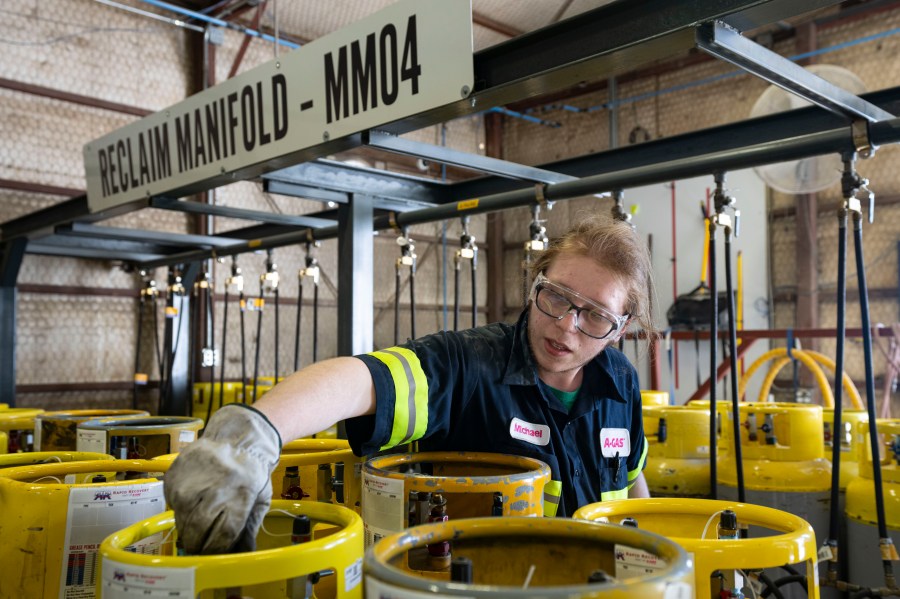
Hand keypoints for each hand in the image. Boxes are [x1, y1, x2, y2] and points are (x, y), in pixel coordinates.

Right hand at [164, 404, 280, 553]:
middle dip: (200, 544)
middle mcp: (211, 489)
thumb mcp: (260, 498)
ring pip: (181, 522)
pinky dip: (182, 510)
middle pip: (197, 532)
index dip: (218, 549)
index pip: (221, 537)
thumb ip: (249, 528)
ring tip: (200, 521)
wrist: (237, 437)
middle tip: (203, 544)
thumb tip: (242, 553)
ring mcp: (189, 483)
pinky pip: (173, 506)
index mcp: (238, 496)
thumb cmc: (251, 470)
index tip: (217, 552)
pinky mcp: (173, 478)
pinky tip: (194, 500)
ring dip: (189, 528)